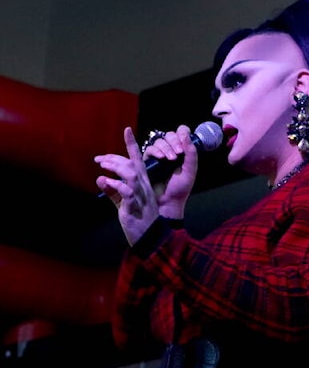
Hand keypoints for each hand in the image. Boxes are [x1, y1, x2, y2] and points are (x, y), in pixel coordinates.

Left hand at [94, 125, 197, 244]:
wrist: (149, 237)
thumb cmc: (137, 219)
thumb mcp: (122, 202)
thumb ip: (112, 190)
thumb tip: (100, 178)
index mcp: (142, 183)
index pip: (137, 160)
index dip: (132, 144)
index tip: (127, 130)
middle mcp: (143, 186)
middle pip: (132, 164)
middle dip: (115, 158)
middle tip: (99, 159)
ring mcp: (140, 195)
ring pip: (131, 173)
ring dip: (116, 168)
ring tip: (103, 166)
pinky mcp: (135, 206)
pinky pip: (127, 191)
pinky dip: (115, 185)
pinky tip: (105, 182)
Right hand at [139, 124, 197, 214]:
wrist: (168, 202)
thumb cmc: (180, 189)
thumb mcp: (190, 170)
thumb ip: (191, 153)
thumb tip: (186, 135)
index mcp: (183, 152)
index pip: (182, 133)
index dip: (182, 133)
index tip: (184, 140)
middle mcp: (170, 151)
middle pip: (169, 135)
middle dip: (174, 141)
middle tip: (178, 153)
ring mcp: (158, 156)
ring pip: (159, 141)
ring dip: (166, 147)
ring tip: (171, 159)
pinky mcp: (148, 161)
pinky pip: (149, 150)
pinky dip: (156, 151)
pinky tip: (161, 158)